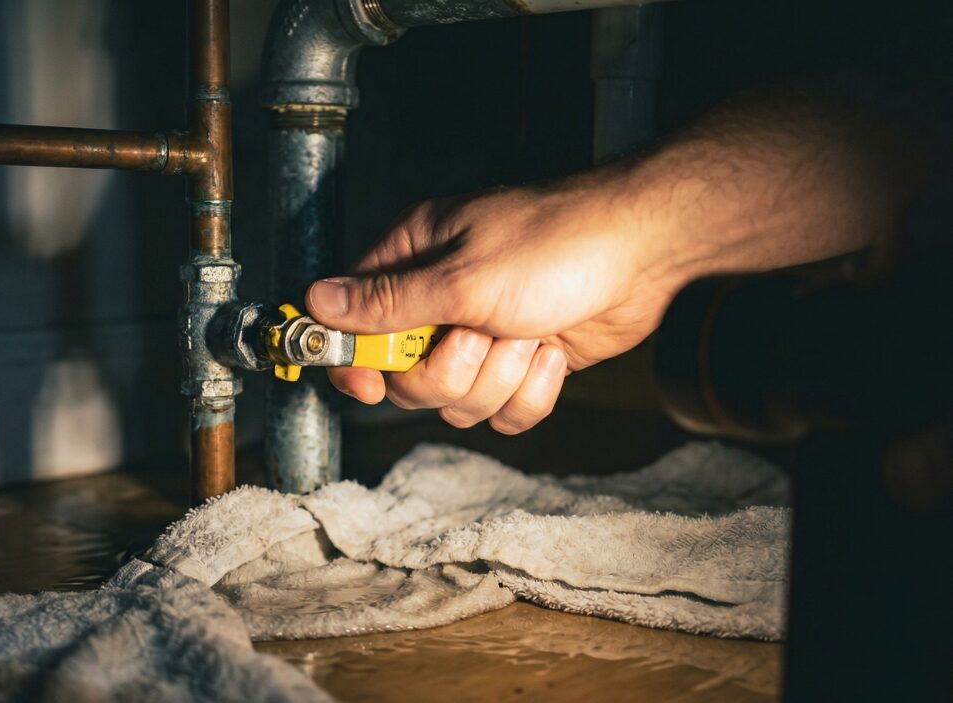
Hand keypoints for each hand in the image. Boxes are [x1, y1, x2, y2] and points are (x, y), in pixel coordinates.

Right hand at [306, 181, 685, 433]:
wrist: (647, 253)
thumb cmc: (556, 244)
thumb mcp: (460, 277)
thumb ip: (384, 303)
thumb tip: (315, 302)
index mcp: (412, 259)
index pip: (352, 322)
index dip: (355, 362)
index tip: (370, 385)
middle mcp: (440, 299)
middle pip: (405, 377)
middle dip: (448, 372)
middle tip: (479, 338)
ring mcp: (483, 334)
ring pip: (456, 401)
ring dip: (497, 378)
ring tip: (528, 335)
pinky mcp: (522, 362)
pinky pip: (502, 411)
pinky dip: (530, 391)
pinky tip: (552, 351)